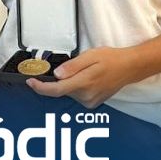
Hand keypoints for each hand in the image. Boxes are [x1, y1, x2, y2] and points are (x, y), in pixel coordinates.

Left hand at [26, 47, 141, 108]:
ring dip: (69, 82)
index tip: (31, 81)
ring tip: (86, 69)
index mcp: (84, 84)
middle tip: (72, 65)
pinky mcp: (92, 103)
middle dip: (59, 79)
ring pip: (69, 92)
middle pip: (61, 90)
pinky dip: (75, 86)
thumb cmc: (111, 59)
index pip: (56, 90)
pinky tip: (87, 77)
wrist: (129, 68)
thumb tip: (57, 74)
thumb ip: (72, 66)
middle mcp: (86, 97)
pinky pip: (76, 94)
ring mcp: (90, 102)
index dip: (40, 87)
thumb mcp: (90, 56)